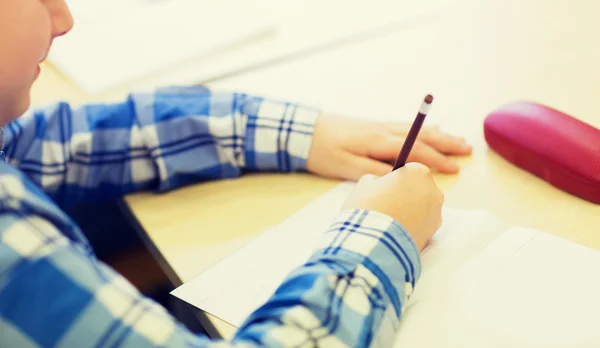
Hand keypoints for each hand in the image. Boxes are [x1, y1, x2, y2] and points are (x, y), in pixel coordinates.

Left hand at [306, 115, 471, 180]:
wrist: (303, 130)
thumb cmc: (323, 152)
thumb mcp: (345, 167)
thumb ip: (373, 172)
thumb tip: (399, 178)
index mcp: (379, 142)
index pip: (415, 150)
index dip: (436, 160)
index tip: (455, 169)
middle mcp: (383, 131)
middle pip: (421, 136)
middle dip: (446, 144)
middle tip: (468, 150)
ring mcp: (379, 126)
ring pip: (415, 130)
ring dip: (438, 134)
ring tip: (457, 139)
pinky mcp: (373, 127)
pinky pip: (405, 127)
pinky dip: (423, 130)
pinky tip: (429, 130)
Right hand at [341, 163, 443, 249]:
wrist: (373, 241)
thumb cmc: (368, 206)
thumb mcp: (366, 183)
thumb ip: (379, 179)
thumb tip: (382, 185)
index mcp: (418, 173)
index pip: (411, 170)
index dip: (397, 179)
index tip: (386, 188)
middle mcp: (433, 191)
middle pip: (420, 188)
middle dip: (407, 195)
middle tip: (386, 205)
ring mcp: (436, 213)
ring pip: (423, 208)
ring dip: (410, 211)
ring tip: (389, 221)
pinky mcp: (434, 233)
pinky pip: (422, 225)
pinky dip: (412, 226)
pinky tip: (396, 231)